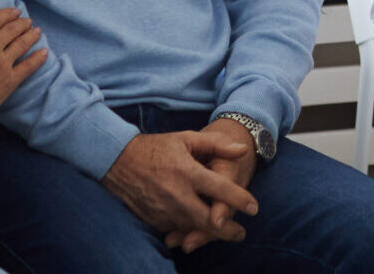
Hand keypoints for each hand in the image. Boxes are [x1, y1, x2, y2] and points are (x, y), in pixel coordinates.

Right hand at [0, 7, 46, 109]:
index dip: (8, 14)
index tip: (16, 12)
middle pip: (11, 30)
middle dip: (22, 23)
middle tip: (28, 21)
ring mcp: (2, 63)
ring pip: (21, 44)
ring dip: (31, 36)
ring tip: (37, 31)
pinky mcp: (10, 79)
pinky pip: (28, 66)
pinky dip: (38, 58)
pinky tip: (45, 52)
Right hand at [103, 130, 256, 243]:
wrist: (118, 161)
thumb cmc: (156, 147)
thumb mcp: (186, 138)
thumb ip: (216, 144)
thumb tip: (242, 149)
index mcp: (187, 172)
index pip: (220, 189)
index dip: (240, 199)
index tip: (254, 208)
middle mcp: (177, 195)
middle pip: (208, 220)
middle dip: (228, 230)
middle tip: (241, 233)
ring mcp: (164, 210)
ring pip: (193, 229)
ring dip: (209, 234)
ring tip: (225, 233)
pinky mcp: (154, 220)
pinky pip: (176, 229)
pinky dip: (189, 231)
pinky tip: (198, 231)